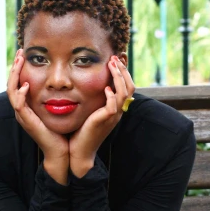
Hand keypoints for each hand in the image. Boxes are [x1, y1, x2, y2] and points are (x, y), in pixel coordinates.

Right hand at [7, 49, 69, 163]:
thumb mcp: (57, 109)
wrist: (62, 152)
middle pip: (11, 84)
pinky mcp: (27, 122)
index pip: (18, 84)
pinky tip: (27, 84)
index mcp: (27, 107)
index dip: (19, 68)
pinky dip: (21, 94)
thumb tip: (65, 81)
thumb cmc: (62, 132)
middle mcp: (22, 110)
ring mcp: (22, 116)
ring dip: (15, 75)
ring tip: (20, 62)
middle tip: (20, 52)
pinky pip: (18, 105)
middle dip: (15, 67)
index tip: (25, 54)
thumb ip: (56, 96)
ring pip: (11, 91)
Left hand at [68, 55, 135, 170]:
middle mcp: (118, 112)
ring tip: (111, 65)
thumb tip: (92, 86)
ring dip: (118, 77)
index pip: (127, 87)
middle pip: (130, 87)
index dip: (123, 73)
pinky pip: (113, 106)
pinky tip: (106, 89)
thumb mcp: (91, 112)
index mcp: (116, 109)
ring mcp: (112, 117)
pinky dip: (111, 96)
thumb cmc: (82, 132)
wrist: (80, 152)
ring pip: (124, 94)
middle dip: (123, 71)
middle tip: (114, 58)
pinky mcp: (104, 121)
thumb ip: (95, 100)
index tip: (114, 60)